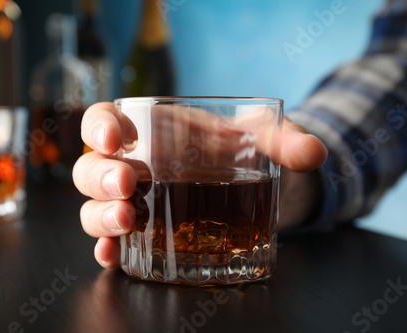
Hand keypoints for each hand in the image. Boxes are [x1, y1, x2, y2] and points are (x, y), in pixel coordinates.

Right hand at [73, 102, 326, 267]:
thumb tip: (314, 152)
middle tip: (127, 185)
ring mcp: (134, 201)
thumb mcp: (262, 138)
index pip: (106, 120)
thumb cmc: (240, 152)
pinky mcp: (142, 231)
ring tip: (127, 221)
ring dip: (101, 215)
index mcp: (149, 130)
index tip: (117, 138)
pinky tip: (114, 254)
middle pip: (92, 168)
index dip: (100, 127)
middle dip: (102, 176)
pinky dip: (107, 247)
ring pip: (94, 206)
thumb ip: (285, 140)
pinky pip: (111, 239)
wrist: (248, 185)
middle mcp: (133, 165)